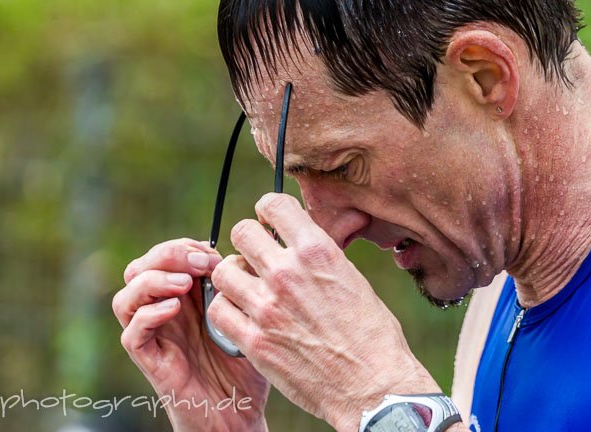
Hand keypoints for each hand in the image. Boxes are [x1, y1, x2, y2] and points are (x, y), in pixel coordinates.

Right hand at [113, 238, 269, 431]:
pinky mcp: (151, 362)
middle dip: (167, 254)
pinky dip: (147, 315)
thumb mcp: (249, 316)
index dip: (187, 246)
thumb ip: (242, 285)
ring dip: (152, 280)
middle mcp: (165, 313)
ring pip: (126, 297)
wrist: (238, 416)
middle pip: (141, 267)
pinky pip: (131, 334)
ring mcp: (156, 336)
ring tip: (183, 283)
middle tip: (200, 263)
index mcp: (186, 297)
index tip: (215, 254)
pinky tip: (174, 309)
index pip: (168, 255)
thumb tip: (239, 255)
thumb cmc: (246, 365)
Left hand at [208, 194, 440, 431]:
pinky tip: (242, 315)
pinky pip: (218, 310)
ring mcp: (267, 307)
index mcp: (317, 251)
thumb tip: (302, 239)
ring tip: (247, 287)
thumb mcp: (352, 279)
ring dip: (234, 276)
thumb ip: (321, 256)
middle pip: (242, 232)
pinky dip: (227, 309)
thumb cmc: (372, 334)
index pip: (273, 204)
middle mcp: (288, 272)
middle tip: (257, 256)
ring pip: (223, 271)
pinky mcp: (254, 341)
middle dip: (249, 241)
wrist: (372, 386)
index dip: (268, 211)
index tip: (269, 223)